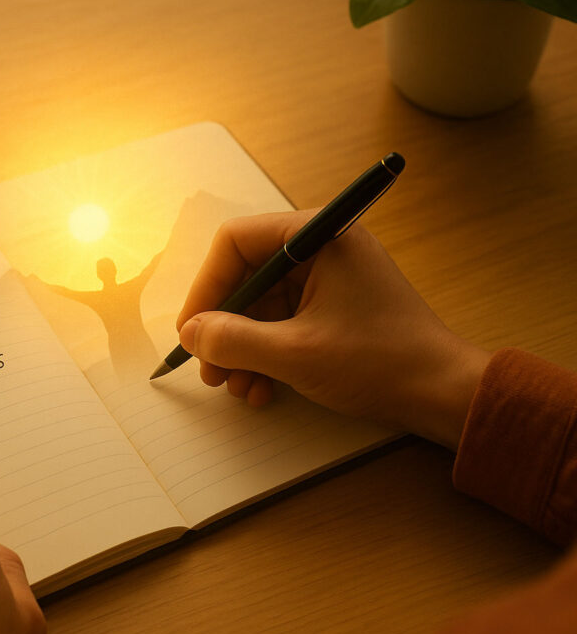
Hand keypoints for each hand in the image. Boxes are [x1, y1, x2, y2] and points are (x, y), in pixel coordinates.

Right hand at [176, 210, 490, 448]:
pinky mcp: (333, 309)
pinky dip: (265, 356)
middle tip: (210, 369)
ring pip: (260, 307)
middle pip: (245, 277)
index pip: (236, 243)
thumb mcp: (294, 354)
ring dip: (241, 349)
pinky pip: (281, 324)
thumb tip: (191, 333)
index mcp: (318, 237)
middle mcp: (321, 249)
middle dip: (223, 328)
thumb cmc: (380, 363)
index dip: (206, 287)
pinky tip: (260, 390)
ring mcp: (328, 280)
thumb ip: (233, 340)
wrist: (443, 395)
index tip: (192, 330)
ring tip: (235, 387)